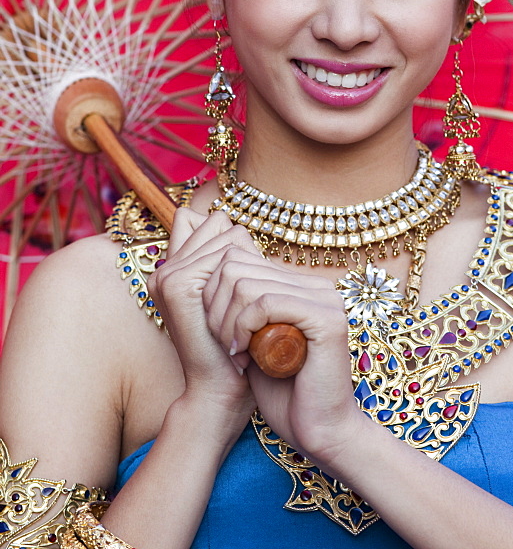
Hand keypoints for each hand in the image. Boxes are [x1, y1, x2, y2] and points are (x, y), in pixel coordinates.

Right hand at [148, 207, 255, 425]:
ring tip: (241, 307)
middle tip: (244, 300)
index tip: (244, 287)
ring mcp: (168, 274)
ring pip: (229, 235)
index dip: (237, 247)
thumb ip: (225, 260)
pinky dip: (246, 275)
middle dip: (245, 253)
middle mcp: (164, 268)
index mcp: (173, 269)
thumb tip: (229, 220)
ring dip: (249, 265)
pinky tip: (239, 310)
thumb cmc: (234, 347)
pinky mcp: (179, 284)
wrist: (220, 391)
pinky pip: (229, 251)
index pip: (212, 221)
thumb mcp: (230, 298)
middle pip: (221, 223)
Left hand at [202, 244, 362, 467]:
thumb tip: (208, 278)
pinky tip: (244, 356)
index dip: (214, 294)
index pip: (238, 257)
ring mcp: (324, 298)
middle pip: (236, 265)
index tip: (218, 334)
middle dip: (216, 308)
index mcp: (301, 285)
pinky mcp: (326, 318)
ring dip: (227, 323)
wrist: (320, 433)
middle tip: (225, 346)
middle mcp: (316, 285)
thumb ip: (241, 308)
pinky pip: (265, 303)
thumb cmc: (285, 393)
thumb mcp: (254, 342)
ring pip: (245, 283)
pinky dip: (243, 328)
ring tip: (236, 354)